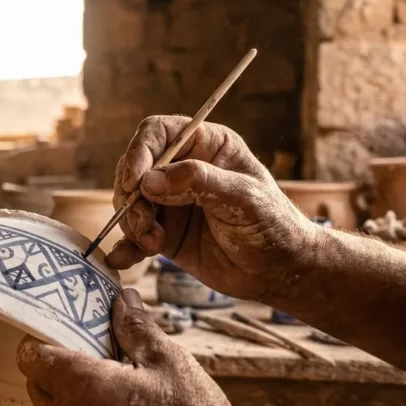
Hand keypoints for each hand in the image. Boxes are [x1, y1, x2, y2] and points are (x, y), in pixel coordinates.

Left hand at [17, 289, 258, 405]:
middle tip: (88, 354)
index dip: (41, 339)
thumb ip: (135, 326)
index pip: (31, 357)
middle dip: (55, 367)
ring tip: (106, 386)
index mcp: (84, 390)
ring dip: (67, 397)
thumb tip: (122, 299)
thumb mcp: (167, 360)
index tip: (62, 329)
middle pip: (37, 385)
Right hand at [108, 115, 318, 303]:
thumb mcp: (243, 198)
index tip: (134, 182)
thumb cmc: (273, 225)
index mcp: (206, 145)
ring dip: (132, 224)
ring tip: (152, 244)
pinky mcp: (164, 234)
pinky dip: (126, 247)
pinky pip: (134, 235)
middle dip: (132, 196)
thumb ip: (198, 182)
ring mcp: (171, 203)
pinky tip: (125, 258)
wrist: (280, 272)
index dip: (139, 153)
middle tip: (144, 223)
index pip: (157, 133)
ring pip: (130, 203)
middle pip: (135, 169)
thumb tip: (149, 180)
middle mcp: (182, 170)